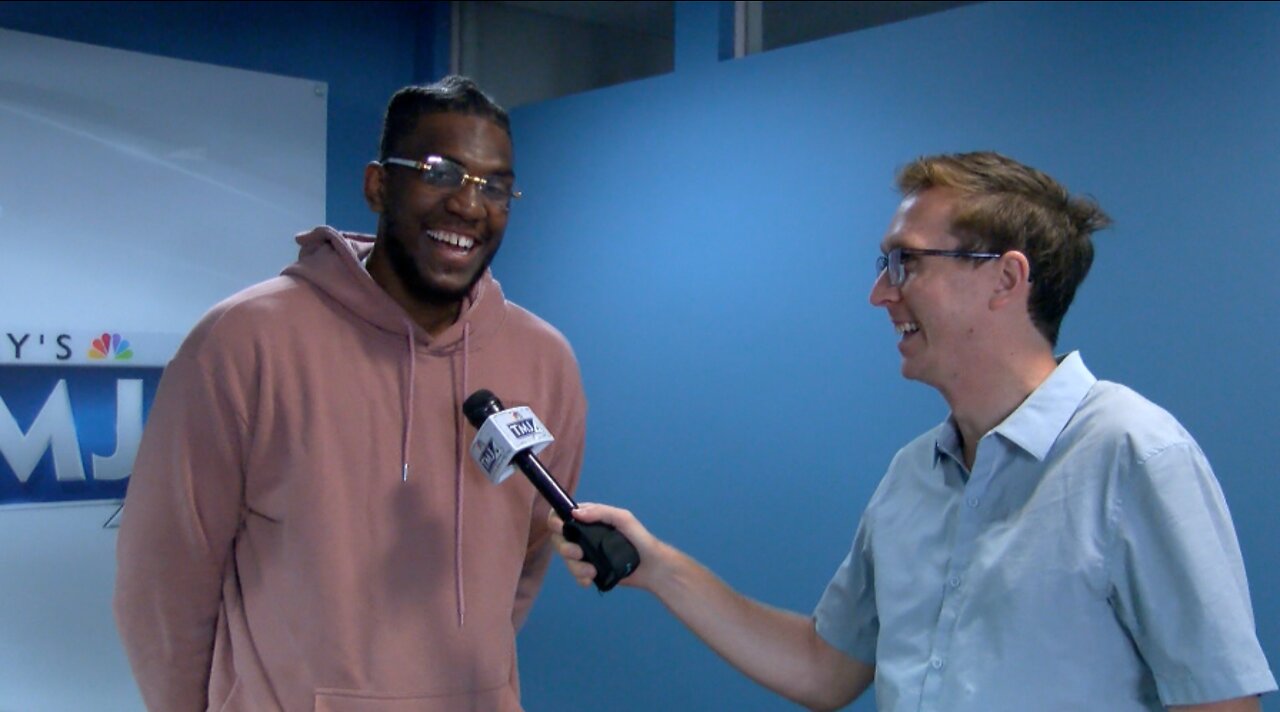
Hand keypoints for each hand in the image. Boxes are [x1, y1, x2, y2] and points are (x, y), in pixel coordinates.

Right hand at [548, 503, 663, 590]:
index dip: (556, 520)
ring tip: (591, 571)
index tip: (560, 528)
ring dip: (575, 566)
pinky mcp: (591, 570)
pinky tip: (590, 580)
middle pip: (560, 539)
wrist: (652, 567)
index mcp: (590, 519)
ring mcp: (587, 553)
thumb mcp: (623, 519)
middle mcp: (585, 535)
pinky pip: (577, 575)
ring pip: (567, 559)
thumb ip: (600, 513)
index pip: (563, 515)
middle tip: (579, 553)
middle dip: (565, 548)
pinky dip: (580, 578)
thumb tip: (574, 513)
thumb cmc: (639, 538)